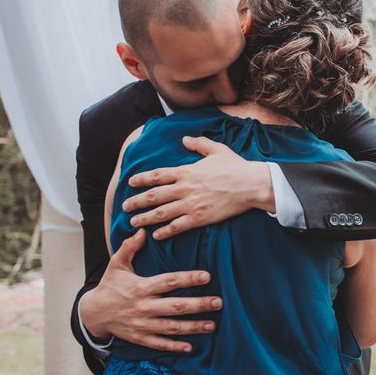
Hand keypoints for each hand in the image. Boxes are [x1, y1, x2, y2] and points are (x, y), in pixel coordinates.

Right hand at [80, 229, 222, 352]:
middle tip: (218, 302)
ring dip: (193, 327)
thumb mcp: (116, 264)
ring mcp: (142, 324)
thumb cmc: (110, 285)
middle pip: (176, 306)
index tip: (207, 276)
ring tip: (213, 324)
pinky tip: (191, 347)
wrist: (92, 313)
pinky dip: (174, 346)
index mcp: (141, 287)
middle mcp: (143, 306)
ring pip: (172, 327)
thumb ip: (129, 247)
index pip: (169, 281)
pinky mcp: (139, 337)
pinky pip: (159, 344)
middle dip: (199, 305)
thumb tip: (143, 230)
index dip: (188, 279)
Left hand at [123, 136, 274, 239]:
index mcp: (187, 171)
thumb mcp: (217, 150)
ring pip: (161, 213)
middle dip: (136, 201)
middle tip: (125, 206)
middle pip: (153, 196)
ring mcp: (191, 204)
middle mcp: (185, 188)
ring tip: (133, 222)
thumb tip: (185, 139)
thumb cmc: (236, 167)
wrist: (251, 184)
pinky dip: (165, 231)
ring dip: (145, 218)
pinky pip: (178, 226)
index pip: (157, 175)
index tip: (130, 182)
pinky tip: (156, 235)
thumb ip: (199, 144)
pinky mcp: (200, 218)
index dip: (142, 179)